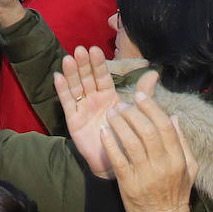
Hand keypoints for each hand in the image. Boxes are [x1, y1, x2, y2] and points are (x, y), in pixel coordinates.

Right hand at [55, 47, 133, 178]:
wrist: (117, 162)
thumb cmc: (126, 135)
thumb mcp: (136, 112)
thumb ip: (143, 93)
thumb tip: (155, 73)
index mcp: (108, 94)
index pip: (102, 75)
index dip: (98, 63)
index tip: (95, 49)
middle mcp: (93, 98)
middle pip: (87, 78)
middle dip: (83, 64)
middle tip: (80, 50)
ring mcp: (82, 108)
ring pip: (76, 87)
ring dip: (71, 73)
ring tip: (68, 59)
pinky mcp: (73, 120)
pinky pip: (67, 103)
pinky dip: (62, 90)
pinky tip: (58, 77)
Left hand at [102, 80, 197, 211]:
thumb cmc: (177, 193)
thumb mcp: (189, 167)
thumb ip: (182, 142)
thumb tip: (175, 117)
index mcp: (177, 158)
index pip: (165, 126)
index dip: (151, 107)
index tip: (140, 95)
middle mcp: (162, 165)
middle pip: (147, 131)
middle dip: (133, 113)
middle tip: (122, 104)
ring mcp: (145, 175)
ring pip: (131, 142)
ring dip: (119, 124)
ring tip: (111, 114)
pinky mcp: (129, 185)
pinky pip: (118, 160)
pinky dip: (110, 144)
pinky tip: (103, 132)